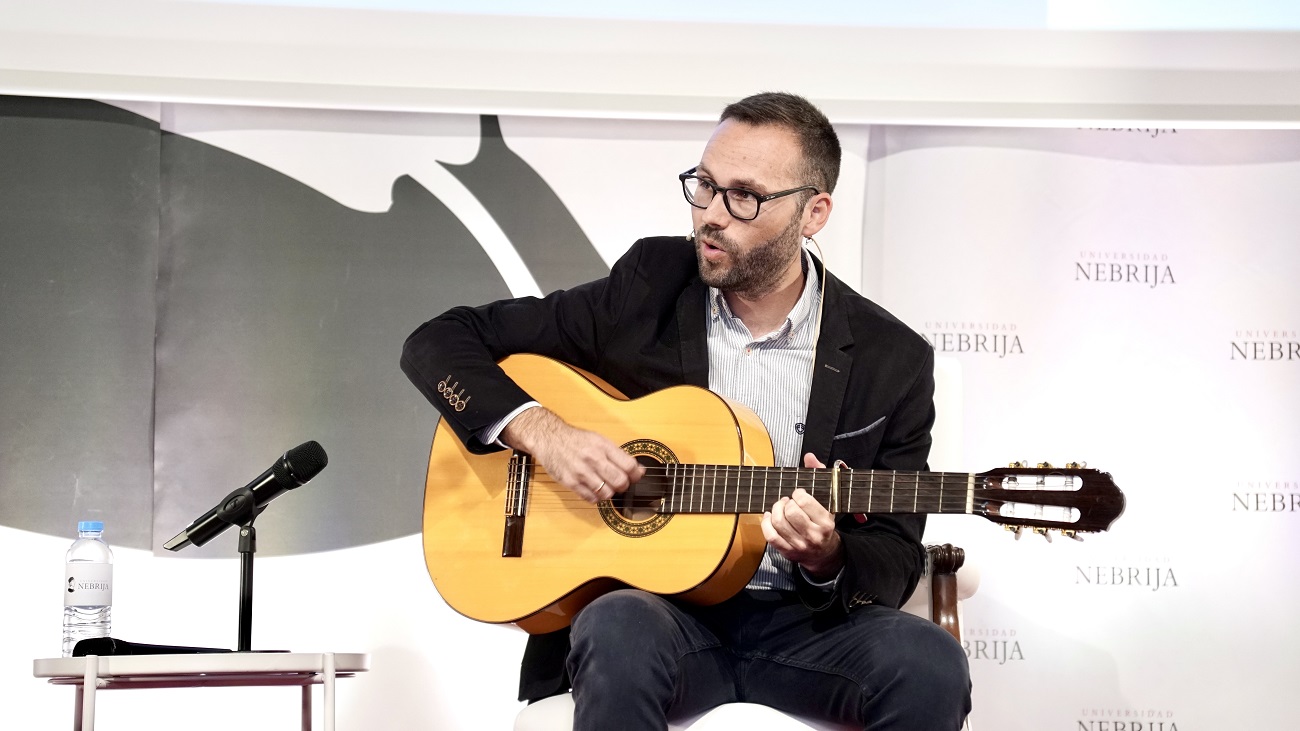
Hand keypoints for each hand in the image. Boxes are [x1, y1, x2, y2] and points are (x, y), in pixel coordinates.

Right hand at [501, 407, 643, 502]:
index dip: (636, 474)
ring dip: (609, 493)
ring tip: (605, 487)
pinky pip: (590, 498)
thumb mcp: (598, 440)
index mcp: (603, 446)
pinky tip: (594, 490)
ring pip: (607, 493)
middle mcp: (593, 458)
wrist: (549, 438)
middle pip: (620, 481)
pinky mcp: (570, 482)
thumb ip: (617, 454)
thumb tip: (638, 470)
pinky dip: (596, 498)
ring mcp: (581, 471)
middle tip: (620, 483)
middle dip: (624, 486)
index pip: (628, 465)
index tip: (635, 476)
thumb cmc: (575, 440)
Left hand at [762, 452, 842, 580]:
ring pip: (779, 523)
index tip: (798, 494)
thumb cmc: (823, 523)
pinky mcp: (787, 551)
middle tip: (788, 501)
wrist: (824, 553)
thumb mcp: (827, 500)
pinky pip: (770, 536)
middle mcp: (813, 535)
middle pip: (790, 513)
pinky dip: (765, 523)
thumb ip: (819, 475)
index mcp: (825, 522)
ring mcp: (799, 545)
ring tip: (780, 507)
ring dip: (775, 510)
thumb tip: (809, 456)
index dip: (797, 494)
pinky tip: (769, 516)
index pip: (804, 502)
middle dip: (785, 502)